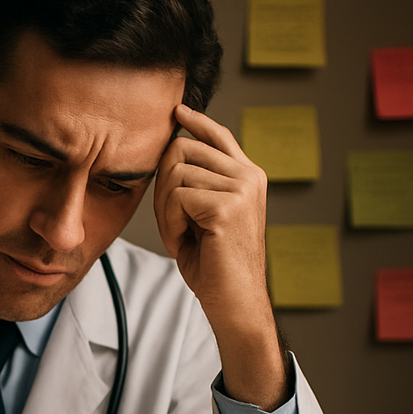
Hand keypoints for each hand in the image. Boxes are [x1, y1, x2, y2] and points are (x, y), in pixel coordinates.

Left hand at [154, 104, 288, 409]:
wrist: (235, 302)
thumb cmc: (215, 266)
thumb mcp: (204, 217)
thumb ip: (196, 185)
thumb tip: (172, 152)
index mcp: (247, 176)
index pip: (218, 136)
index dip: (196, 121)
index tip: (177, 111)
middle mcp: (248, 175)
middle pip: (182, 151)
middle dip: (164, 188)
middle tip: (174, 225)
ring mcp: (241, 188)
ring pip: (175, 175)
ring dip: (166, 211)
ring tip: (184, 236)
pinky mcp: (227, 205)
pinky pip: (176, 198)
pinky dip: (170, 223)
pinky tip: (187, 241)